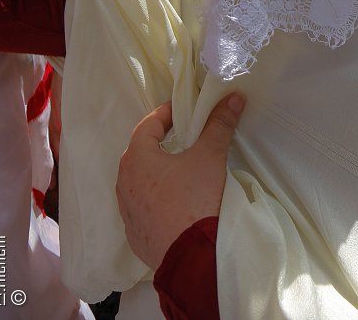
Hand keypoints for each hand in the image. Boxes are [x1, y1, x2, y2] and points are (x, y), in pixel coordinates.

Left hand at [116, 93, 244, 269]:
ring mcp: (128, 212)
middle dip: (161, 141)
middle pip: (141, 152)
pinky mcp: (136, 235)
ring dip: (157, 172)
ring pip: (139, 182)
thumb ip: (219, 124)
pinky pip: (143, 208)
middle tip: (183, 136)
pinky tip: (174, 202)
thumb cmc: (196, 199)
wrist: (193, 258)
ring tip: (180, 169)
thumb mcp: (210, 156)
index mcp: (136, 159)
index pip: (147, 125)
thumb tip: (232, 98)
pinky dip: (156, 200)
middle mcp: (124, 183)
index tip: (182, 110)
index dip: (166, 113)